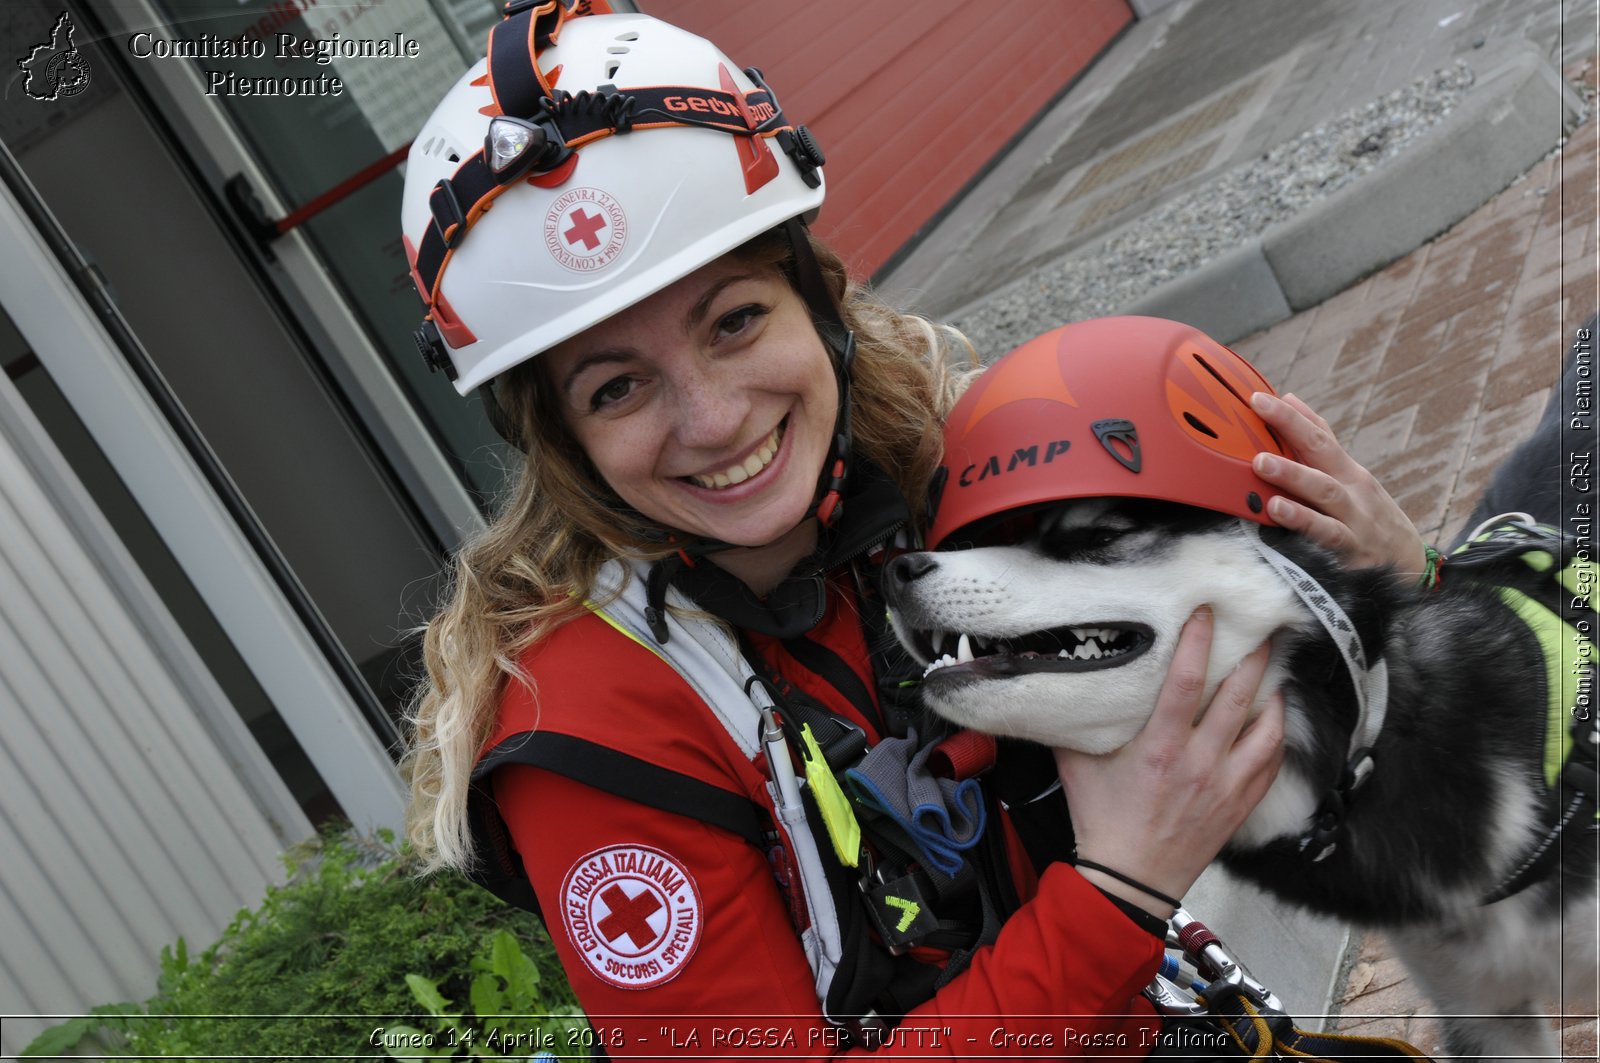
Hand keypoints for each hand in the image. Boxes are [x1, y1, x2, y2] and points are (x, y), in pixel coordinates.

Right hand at [1053, 608, 1283, 915]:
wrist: (1130, 880)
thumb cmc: (1101, 821)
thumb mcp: (1075, 765)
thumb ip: (1074, 721)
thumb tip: (1062, 681)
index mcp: (1159, 749)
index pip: (1187, 682)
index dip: (1199, 643)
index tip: (1206, 613)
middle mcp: (1200, 763)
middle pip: (1238, 698)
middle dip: (1252, 657)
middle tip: (1260, 627)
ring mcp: (1226, 785)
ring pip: (1267, 729)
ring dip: (1273, 693)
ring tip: (1273, 667)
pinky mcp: (1240, 804)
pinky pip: (1272, 762)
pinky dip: (1277, 735)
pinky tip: (1275, 717)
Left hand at [1249, 391, 1426, 574]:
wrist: (1410, 568)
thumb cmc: (1368, 518)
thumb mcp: (1350, 482)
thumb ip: (1320, 445)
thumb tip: (1290, 400)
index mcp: (1348, 473)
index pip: (1318, 436)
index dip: (1290, 416)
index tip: (1258, 397)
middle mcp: (1353, 491)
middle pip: (1322, 454)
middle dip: (1290, 431)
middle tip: (1259, 411)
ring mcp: (1355, 520)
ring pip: (1324, 493)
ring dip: (1292, 476)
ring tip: (1261, 463)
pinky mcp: (1352, 552)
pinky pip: (1326, 534)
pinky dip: (1303, 522)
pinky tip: (1277, 512)